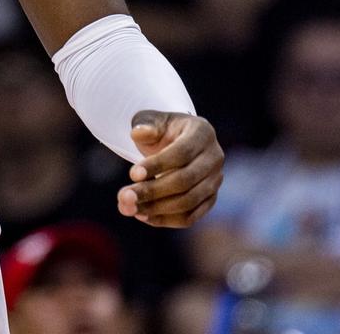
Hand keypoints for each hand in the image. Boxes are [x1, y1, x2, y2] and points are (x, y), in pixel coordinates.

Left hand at [116, 110, 222, 227]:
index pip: (181, 153)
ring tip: (129, 208)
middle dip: (152, 191)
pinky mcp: (210, 200)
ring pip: (188, 201)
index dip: (157, 165)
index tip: (131, 174)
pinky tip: (143, 216)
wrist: (174, 143)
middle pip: (185, 180)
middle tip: (124, 196)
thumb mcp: (151, 120)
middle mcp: (214, 158)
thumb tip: (138, 132)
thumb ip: (145, 124)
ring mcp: (215, 181)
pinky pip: (190, 216)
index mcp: (202, 132)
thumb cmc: (161, 130)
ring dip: (156, 208)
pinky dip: (166, 219)